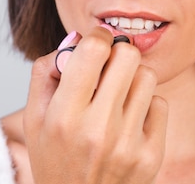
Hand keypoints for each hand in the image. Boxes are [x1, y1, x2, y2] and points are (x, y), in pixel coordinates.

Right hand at [23, 26, 167, 183]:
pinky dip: (145, 105)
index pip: (94, 49)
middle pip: (128, 55)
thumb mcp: (34, 118)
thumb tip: (76, 38)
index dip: (97, 36)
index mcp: (64, 116)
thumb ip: (46, 72)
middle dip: (117, 53)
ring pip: (147, 76)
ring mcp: (128, 144)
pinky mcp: (151, 155)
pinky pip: (160, 103)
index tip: (96, 43)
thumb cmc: (54, 158)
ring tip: (117, 96)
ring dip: (132, 78)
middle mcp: (98, 129)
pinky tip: (129, 120)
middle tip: (109, 66)